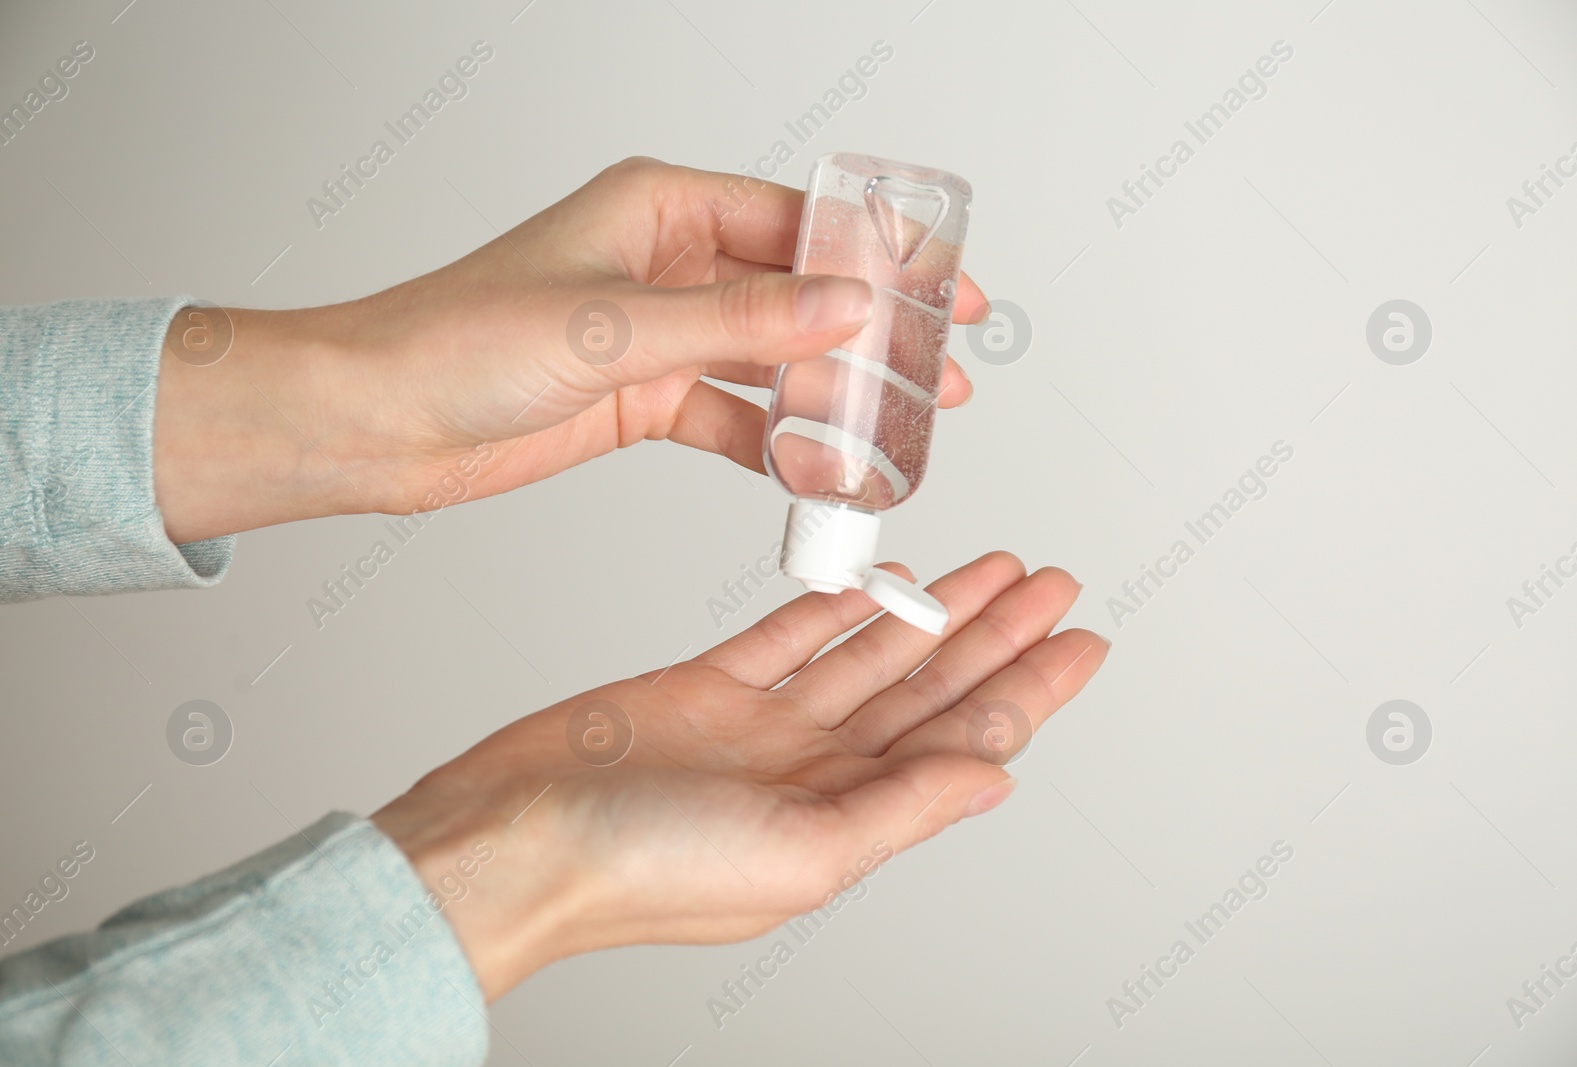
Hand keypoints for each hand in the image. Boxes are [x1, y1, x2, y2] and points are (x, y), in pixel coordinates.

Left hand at [152, 157, 989, 541]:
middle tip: (938, 371)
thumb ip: (737, 322)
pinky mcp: (644, 398)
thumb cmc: (456, 341)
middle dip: (869, 334)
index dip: (880, 257)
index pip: (798, 221)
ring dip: (830, 396)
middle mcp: (667, 264)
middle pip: (797, 293)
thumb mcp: (613, 326)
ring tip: (897, 428)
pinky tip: (817, 469)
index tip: (943, 289)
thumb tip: (844, 308)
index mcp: (661, 208)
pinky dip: (774, 443)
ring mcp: (658, 335)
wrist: (376, 422)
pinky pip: (732, 417)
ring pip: (771, 361)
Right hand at [370, 552, 1108, 1000]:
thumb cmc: (638, 868)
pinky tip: (884, 577)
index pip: (962, 742)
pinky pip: (789, 636)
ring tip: (995, 568)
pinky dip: (837, 605)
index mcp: (844, 820)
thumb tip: (998, 778)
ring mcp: (760, 727)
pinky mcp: (705, 687)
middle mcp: (812, 771)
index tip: (1083, 645)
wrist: (511, 838)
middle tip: (1055, 586)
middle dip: (997, 637)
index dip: (1027, 692)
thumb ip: (903, 807)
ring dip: (933, 612)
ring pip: (871, 654)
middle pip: (930, 690)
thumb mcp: (799, 851)